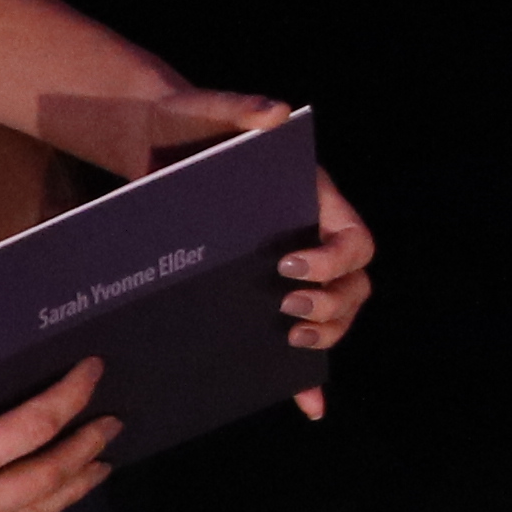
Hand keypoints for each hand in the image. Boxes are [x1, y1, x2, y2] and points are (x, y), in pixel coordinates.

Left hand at [98, 89, 373, 417]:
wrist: (155, 143)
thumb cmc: (186, 125)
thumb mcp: (203, 110)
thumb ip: (237, 107)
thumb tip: (275, 113)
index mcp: (314, 198)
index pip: (354, 238)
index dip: (335, 261)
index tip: (288, 266)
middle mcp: (314, 234)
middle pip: (355, 283)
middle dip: (334, 304)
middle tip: (287, 309)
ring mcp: (293, 266)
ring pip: (338, 310)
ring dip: (328, 334)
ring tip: (291, 342)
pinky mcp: (264, 290)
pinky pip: (302, 335)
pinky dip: (309, 375)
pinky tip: (308, 404)